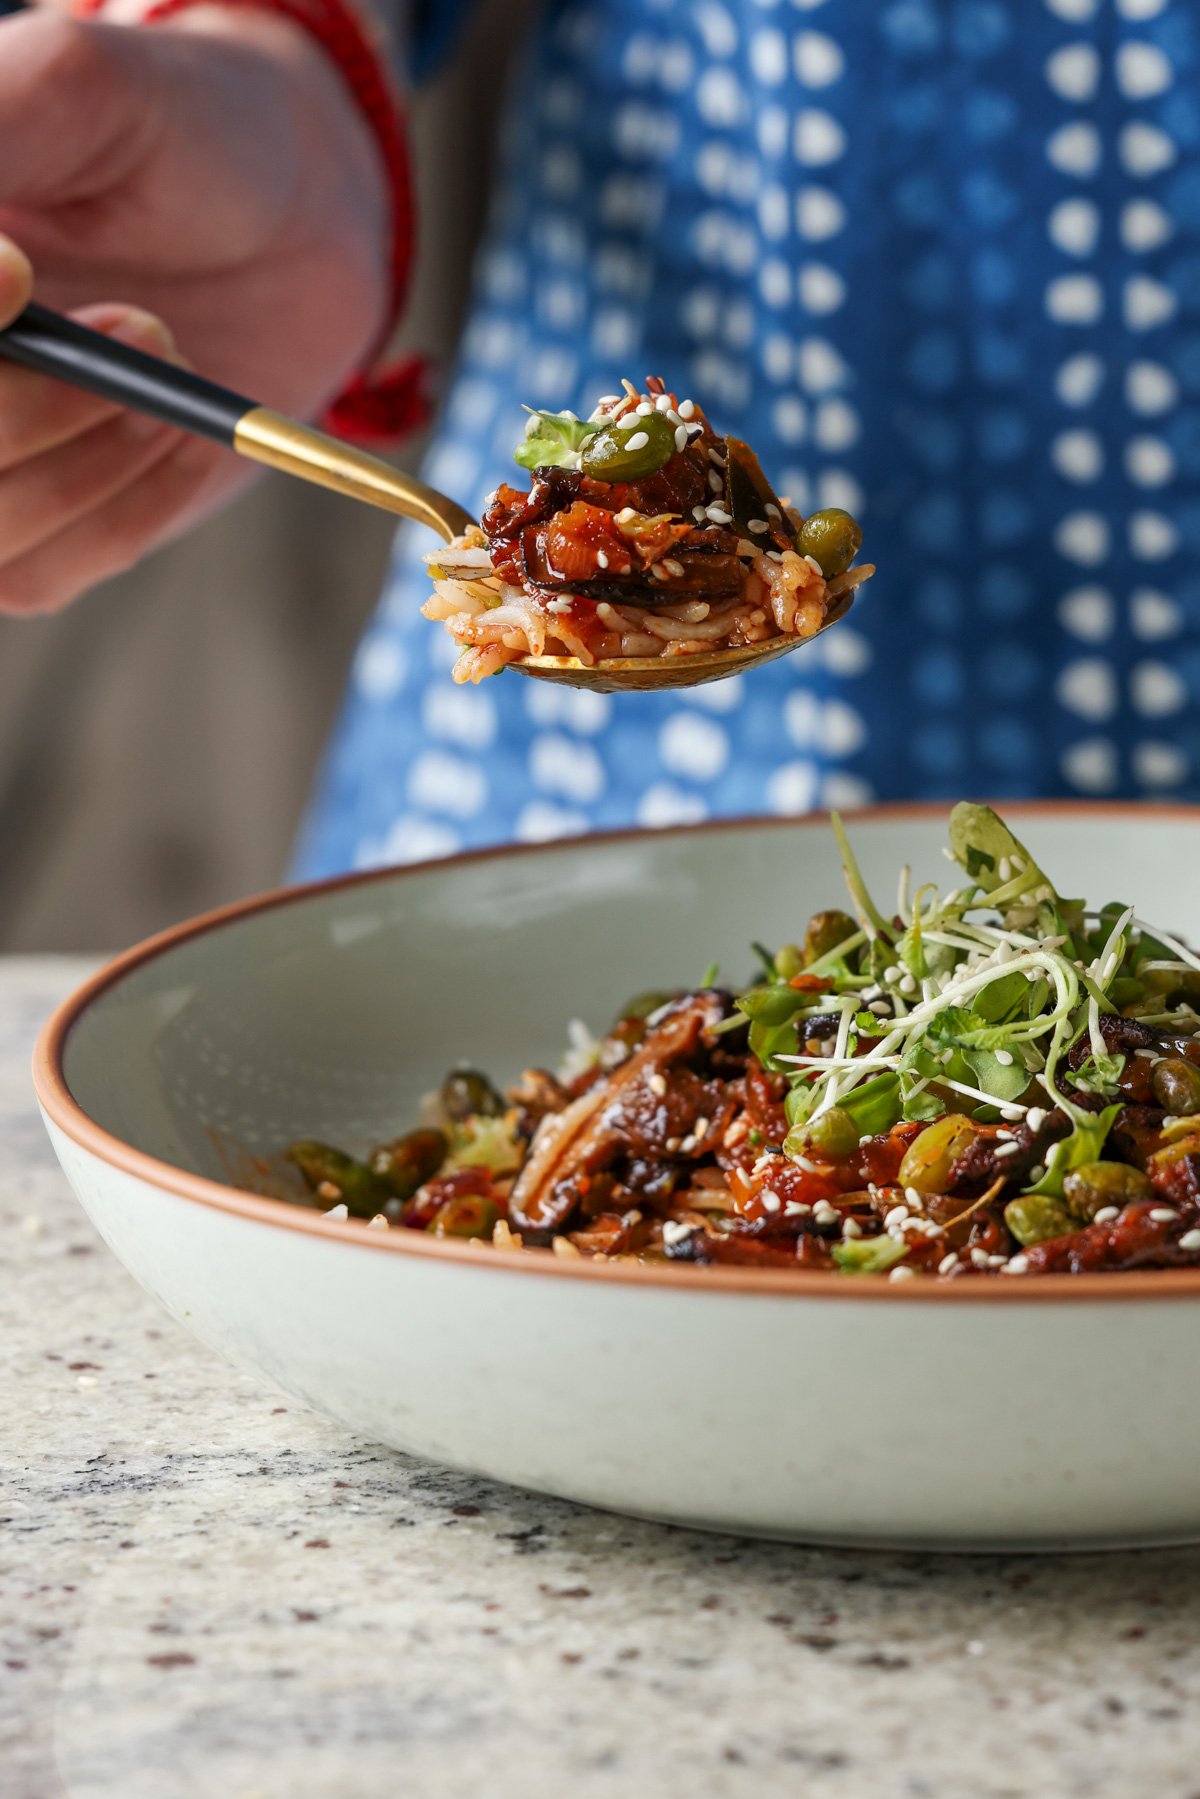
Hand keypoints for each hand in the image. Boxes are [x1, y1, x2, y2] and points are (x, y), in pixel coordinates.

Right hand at [0, 9, 389, 612]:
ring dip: (86, 460)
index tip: (22, 276)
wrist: (293, 226)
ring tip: (173, 366)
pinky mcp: (23, 537)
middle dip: (27, 405)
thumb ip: (1, 128)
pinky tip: (178, 438)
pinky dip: (124, 511)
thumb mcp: (83, 90)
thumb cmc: (180, 138)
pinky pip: (37, 574)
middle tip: (143, 320)